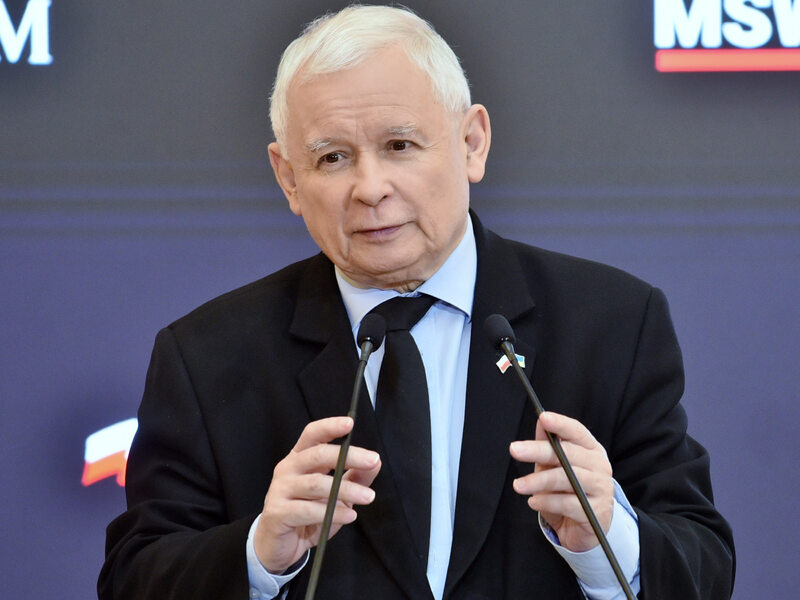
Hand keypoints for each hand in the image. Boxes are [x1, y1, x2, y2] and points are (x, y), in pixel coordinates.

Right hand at [254, 416, 380, 572]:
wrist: (278, 547)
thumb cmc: (307, 515)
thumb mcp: (336, 495)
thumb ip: (354, 477)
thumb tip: (376, 462)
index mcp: (299, 458)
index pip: (312, 434)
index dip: (329, 426)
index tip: (350, 423)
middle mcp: (287, 469)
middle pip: (317, 455)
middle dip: (348, 456)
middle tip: (372, 460)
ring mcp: (280, 490)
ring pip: (315, 484)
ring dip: (346, 489)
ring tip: (368, 496)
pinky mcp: (277, 513)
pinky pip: (308, 510)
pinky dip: (332, 512)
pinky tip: (350, 515)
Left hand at [509, 411, 613, 552]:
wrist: (584, 528)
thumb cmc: (568, 491)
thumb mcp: (555, 466)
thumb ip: (549, 445)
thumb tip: (541, 423)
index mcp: (591, 450)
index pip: (577, 432)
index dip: (561, 424)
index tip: (543, 418)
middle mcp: (600, 466)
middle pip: (568, 454)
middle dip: (538, 450)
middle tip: (515, 450)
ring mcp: (601, 489)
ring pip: (566, 479)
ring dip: (537, 481)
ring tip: (518, 485)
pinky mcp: (596, 512)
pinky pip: (567, 504)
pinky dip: (546, 501)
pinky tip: (533, 501)